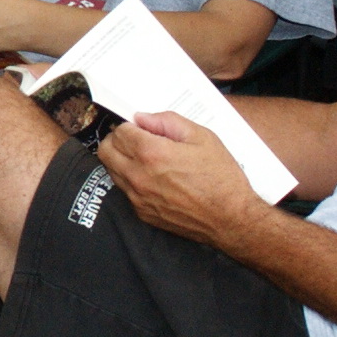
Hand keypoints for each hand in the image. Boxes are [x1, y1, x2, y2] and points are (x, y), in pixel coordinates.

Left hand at [96, 110, 274, 252]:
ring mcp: (138, 197)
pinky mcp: (142, 213)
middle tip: (136, 138)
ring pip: (112, 171)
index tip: (142, 126)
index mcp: (152, 153)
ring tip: (146, 158)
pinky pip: (125, 190)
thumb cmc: (221, 178)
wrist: (230, 219)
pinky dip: (132, 180)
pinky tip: (153, 178)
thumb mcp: (202, 137)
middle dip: (117, 140)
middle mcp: (139, 176)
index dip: (131, 125)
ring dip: (122, 160)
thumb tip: (143, 118)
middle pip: (106, 151)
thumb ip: (168, 122)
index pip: (120, 131)